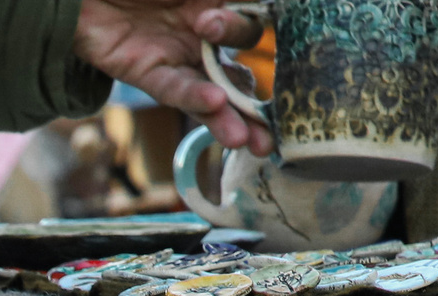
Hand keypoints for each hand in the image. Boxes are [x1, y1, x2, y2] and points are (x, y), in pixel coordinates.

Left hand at [74, 0, 272, 154]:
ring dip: (229, 115)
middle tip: (275, 120)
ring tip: (248, 140)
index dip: (274, 42)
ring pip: (208, 91)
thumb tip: (275, 1)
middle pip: (238, 73)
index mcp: (221, 3)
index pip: (257, 27)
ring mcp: (174, 55)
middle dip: (256, 101)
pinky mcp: (142, 70)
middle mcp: (202, 35)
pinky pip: (171, 87)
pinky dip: (192, 95)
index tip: (295, 52)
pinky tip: (213, 102)